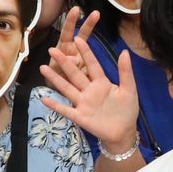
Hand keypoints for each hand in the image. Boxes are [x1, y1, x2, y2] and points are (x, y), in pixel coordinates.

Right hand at [40, 9, 141, 148]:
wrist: (124, 132)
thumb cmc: (127, 110)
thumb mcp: (129, 89)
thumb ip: (126, 72)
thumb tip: (125, 51)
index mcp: (102, 82)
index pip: (92, 64)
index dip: (85, 52)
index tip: (77, 39)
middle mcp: (89, 90)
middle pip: (74, 74)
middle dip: (64, 62)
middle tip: (52, 49)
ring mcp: (83, 103)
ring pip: (67, 88)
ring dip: (55, 79)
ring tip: (43, 67)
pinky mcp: (80, 116)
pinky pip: (65, 109)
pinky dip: (55, 105)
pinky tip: (44, 98)